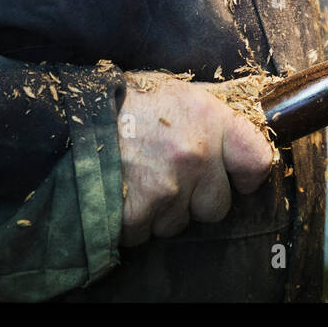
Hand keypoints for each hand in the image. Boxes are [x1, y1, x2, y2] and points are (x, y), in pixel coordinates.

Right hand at [117, 73, 273, 246]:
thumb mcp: (178, 91)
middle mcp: (196, 155)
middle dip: (196, 199)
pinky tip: (121, 195)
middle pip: (217, 206)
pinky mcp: (137, 212)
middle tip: (169, 176)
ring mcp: (167, 187)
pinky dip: (133, 223)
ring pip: (179, 224)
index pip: (258, 161)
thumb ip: (214, 109)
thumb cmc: (126, 101)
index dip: (246, 174)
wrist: (70, 116)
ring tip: (139, 181)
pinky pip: (145, 235)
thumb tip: (247, 113)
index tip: (235, 176)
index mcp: (211, 120)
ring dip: (161, 212)